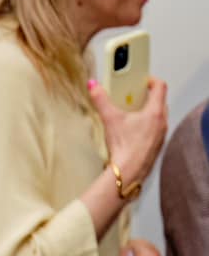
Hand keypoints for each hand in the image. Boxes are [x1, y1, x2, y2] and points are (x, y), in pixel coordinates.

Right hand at [87, 76, 168, 192]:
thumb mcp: (110, 120)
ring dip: (149, 113)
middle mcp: (162, 123)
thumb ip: (101, 101)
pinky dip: (148, 128)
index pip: (160, 87)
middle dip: (149, 97)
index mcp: (155, 112)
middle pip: (160, 101)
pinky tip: (134, 133)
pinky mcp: (156, 148)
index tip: (143, 81)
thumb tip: (93, 86)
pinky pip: (156, 132)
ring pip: (159, 117)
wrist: (128, 174)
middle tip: (136, 97)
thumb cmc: (125, 148)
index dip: (152, 80)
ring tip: (134, 115)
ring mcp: (161, 136)